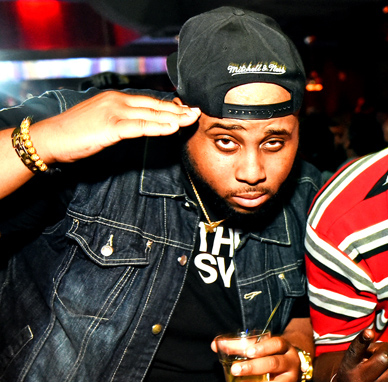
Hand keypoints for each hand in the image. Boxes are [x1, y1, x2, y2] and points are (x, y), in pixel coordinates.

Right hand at [31, 91, 199, 164]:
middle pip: (155, 106)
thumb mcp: (102, 122)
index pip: (149, 101)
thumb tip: (141, 125)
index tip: (187, 110)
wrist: (50, 138)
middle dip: (178, 111)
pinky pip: (141, 126)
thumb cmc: (74, 133)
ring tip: (192, 120)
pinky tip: (173, 129)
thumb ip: (122, 121)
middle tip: (198, 113)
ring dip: (174, 118)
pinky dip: (159, 127)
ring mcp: (114, 111)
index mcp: (115, 98)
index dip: (170, 107)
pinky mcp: (111, 125)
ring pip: (151, 114)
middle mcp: (117, 100)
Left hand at [217, 335, 301, 381]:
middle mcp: (291, 363)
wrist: (292, 365)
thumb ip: (238, 346)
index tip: (247, 352)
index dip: (263, 348)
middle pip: (275, 364)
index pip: (277, 344)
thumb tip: (215, 345)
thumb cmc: (271, 354)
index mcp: (284, 347)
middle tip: (235, 370)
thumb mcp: (260, 346)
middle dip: (254, 368)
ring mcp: (292, 380)